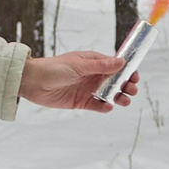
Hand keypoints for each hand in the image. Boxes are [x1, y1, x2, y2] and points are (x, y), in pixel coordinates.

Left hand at [19, 49, 134, 110]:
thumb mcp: (79, 65)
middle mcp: (93, 75)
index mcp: (93, 62)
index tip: (135, 76)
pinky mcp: (81, 101)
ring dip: (119, 97)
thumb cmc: (54, 68)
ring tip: (124, 100)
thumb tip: (121, 61)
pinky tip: (107, 107)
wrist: (33, 82)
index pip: (116, 66)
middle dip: (126, 85)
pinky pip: (97, 105)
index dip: (127, 71)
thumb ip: (100, 66)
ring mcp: (88, 89)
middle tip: (131, 90)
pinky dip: (104, 107)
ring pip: (109, 94)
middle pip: (116, 81)